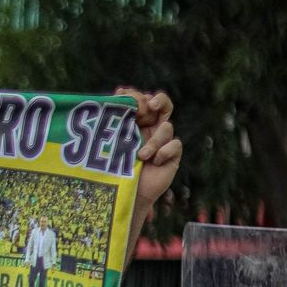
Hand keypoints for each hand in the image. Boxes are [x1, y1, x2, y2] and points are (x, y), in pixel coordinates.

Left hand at [116, 88, 181, 206]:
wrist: (123, 194)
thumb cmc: (112, 169)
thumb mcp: (111, 142)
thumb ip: (114, 120)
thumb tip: (118, 92)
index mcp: (136, 124)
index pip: (142, 100)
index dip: (138, 95)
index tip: (124, 95)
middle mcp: (151, 130)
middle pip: (164, 105)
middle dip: (159, 100)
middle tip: (150, 105)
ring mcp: (163, 142)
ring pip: (167, 127)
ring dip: (153, 140)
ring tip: (140, 155)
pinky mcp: (171, 156)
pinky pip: (175, 144)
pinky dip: (164, 151)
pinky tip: (154, 161)